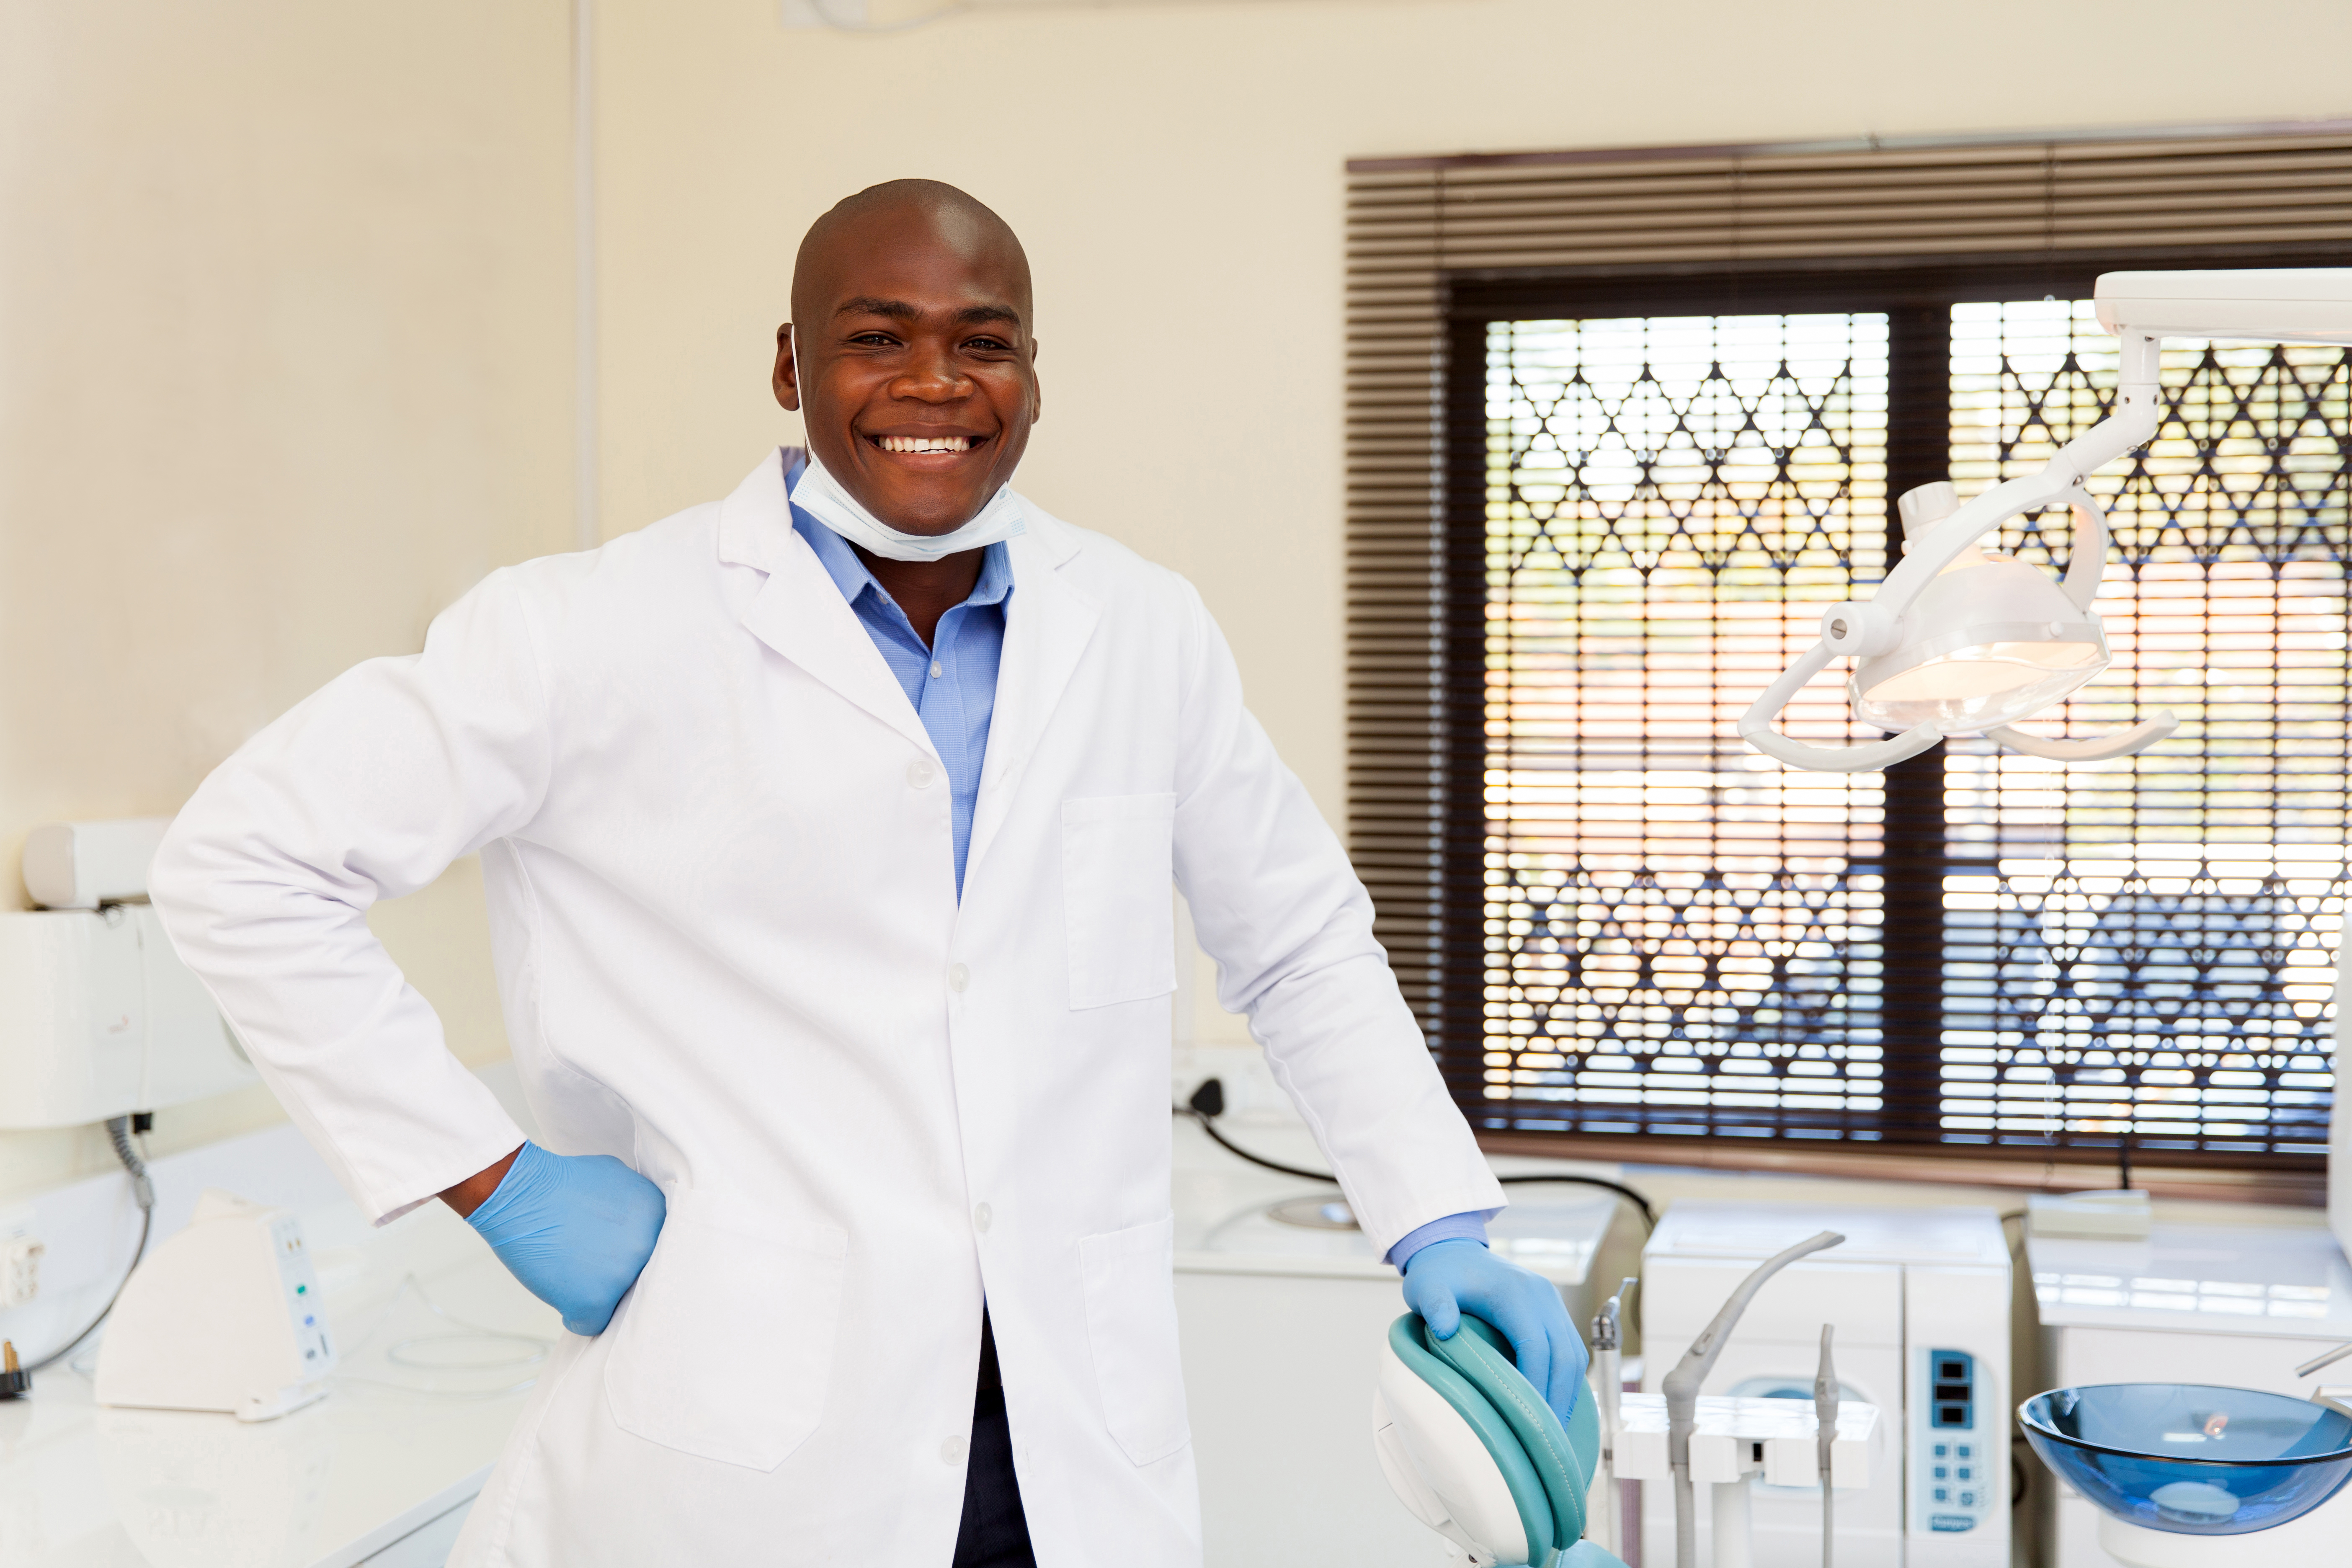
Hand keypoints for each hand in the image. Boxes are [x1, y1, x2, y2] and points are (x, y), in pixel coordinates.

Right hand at [453, 1141, 666, 1335]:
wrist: (522, 1194)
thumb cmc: (562, 1183)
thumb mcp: (618, 1179)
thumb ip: (636, 1208)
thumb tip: (639, 1229)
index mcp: (657, 1216)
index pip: (658, 1252)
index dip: (632, 1255)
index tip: (615, 1255)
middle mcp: (647, 1247)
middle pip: (639, 1280)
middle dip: (616, 1274)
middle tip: (591, 1265)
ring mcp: (622, 1275)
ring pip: (616, 1303)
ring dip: (595, 1293)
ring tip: (571, 1271)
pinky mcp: (594, 1300)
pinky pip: (591, 1324)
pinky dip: (575, 1315)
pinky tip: (562, 1294)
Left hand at [1402, 1238, 1588, 1426]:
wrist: (1453, 1251)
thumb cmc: (1439, 1275)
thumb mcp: (1426, 1286)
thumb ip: (1434, 1304)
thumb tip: (1445, 1328)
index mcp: (1516, 1292)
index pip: (1537, 1347)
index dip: (1536, 1386)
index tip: (1528, 1421)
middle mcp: (1542, 1295)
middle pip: (1564, 1356)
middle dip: (1558, 1400)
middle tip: (1547, 1439)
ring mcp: (1552, 1303)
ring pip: (1574, 1355)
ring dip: (1567, 1393)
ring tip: (1552, 1429)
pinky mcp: (1553, 1311)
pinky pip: (1571, 1349)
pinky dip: (1567, 1379)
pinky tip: (1554, 1405)